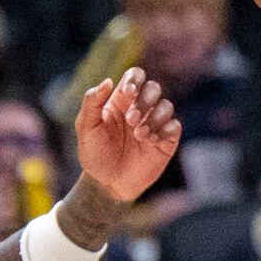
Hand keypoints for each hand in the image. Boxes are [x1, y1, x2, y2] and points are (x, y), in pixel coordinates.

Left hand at [73, 68, 180, 203]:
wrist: (107, 184)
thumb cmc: (94, 155)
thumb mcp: (86, 128)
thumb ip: (92, 103)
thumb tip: (108, 81)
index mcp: (120, 101)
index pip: (135, 76)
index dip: (135, 79)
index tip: (129, 92)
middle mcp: (140, 109)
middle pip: (154, 88)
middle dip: (145, 100)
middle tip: (131, 120)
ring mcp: (154, 125)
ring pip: (166, 106)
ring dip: (154, 118)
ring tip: (140, 135)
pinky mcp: (165, 141)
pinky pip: (174, 126)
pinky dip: (164, 131)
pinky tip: (151, 142)